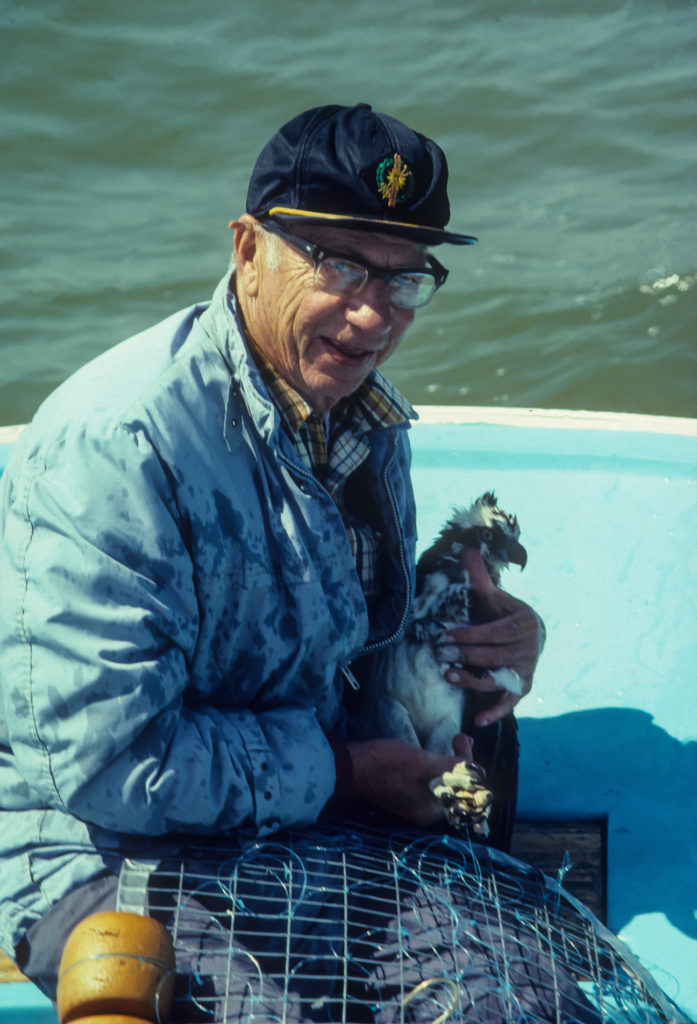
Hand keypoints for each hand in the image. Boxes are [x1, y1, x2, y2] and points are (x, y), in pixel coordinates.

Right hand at [347, 734, 473, 825]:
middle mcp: (424, 812)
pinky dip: (437, 769)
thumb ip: (451, 769)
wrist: (350, 766)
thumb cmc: (387, 764)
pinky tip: (435, 753)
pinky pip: (429, 784)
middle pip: (456, 790)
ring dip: (452, 764)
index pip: (465, 794)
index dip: (473, 769)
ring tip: (455, 741)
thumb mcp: (423, 762)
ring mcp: (412, 804)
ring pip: (443, 786)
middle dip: (464, 764)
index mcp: (432, 810)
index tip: (466, 742)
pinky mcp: (403, 795)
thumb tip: (475, 771)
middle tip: (461, 739)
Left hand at [440, 548, 543, 726]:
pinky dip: (496, 712)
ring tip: (449, 675)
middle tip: (441, 653)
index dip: (470, 635)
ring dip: (473, 679)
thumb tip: (467, 550)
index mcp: (523, 623)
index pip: (494, 632)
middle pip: (493, 655)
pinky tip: (478, 721)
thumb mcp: (494, 597)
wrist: (529, 634)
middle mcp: (529, 648)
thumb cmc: (504, 614)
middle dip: (466, 655)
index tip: (446, 635)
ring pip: (497, 678)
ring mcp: (526, 670)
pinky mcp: (523, 687)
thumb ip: (479, 578)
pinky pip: (510, 702)